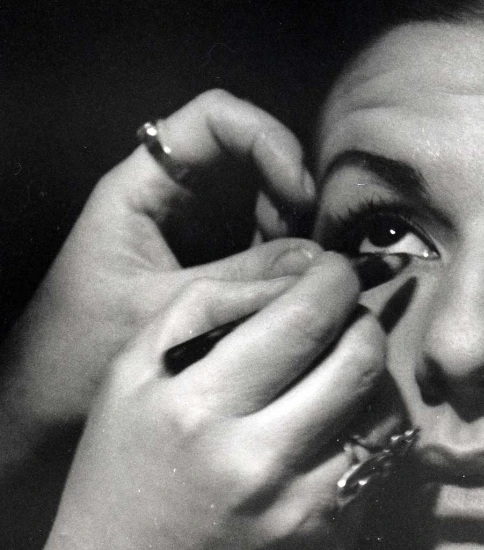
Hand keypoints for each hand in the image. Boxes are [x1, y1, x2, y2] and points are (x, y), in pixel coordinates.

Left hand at [0, 90, 318, 466]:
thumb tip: (318, 263)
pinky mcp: (215, 257)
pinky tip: (292, 286)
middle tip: (311, 240)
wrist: (52, 396)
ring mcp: (197, 225)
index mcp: (144, 186)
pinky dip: (287, 255)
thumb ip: (240, 280)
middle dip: (289, 187)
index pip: (215, 119)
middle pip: (250, 154)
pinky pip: (263, 237)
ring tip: (304, 270)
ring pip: (264, 197)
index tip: (298, 192)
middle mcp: (175, 194)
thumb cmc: (81, 346)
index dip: (266, 139)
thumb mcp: (162, 308)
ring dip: (294, 225)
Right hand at [45, 252, 385, 549]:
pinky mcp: (329, 537)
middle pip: (361, 360)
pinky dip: (364, 427)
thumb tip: (299, 272)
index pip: (306, 318)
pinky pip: (378, 462)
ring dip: (370, 375)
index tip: (333, 271)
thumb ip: (212, 304)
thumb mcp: (136, 367)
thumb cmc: (126, 458)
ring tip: (336, 369)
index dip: (335, 279)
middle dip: (363, 320)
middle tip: (341, 317)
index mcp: (201, 407)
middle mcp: (259, 461)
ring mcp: (301, 509)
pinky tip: (328, 424)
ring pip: (384, 411)